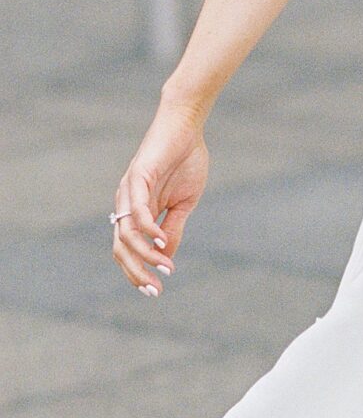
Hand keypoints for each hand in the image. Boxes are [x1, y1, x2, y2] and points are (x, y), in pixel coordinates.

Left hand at [112, 100, 209, 295]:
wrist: (187, 126)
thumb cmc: (185, 161)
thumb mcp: (183, 205)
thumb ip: (173, 230)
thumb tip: (166, 257)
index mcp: (136, 211)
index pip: (127, 250)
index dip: (137, 272)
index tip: (156, 291)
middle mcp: (126, 203)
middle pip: (120, 248)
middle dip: (136, 273)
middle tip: (155, 291)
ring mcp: (129, 191)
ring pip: (126, 234)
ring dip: (145, 256)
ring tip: (166, 268)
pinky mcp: (138, 177)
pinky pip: (138, 210)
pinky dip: (148, 230)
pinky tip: (161, 243)